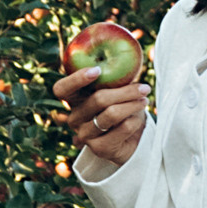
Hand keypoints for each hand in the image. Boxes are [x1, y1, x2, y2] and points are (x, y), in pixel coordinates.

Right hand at [54, 55, 147, 172]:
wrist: (130, 139)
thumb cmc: (121, 107)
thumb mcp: (116, 90)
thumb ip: (115, 78)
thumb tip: (128, 58)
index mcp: (74, 100)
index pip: (61, 89)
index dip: (76, 79)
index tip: (97, 70)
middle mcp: (74, 118)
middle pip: (98, 99)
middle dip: (125, 91)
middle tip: (144, 87)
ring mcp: (85, 135)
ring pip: (111, 114)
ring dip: (133, 104)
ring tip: (145, 100)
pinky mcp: (99, 149)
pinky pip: (122, 128)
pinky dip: (135, 120)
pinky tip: (138, 119)